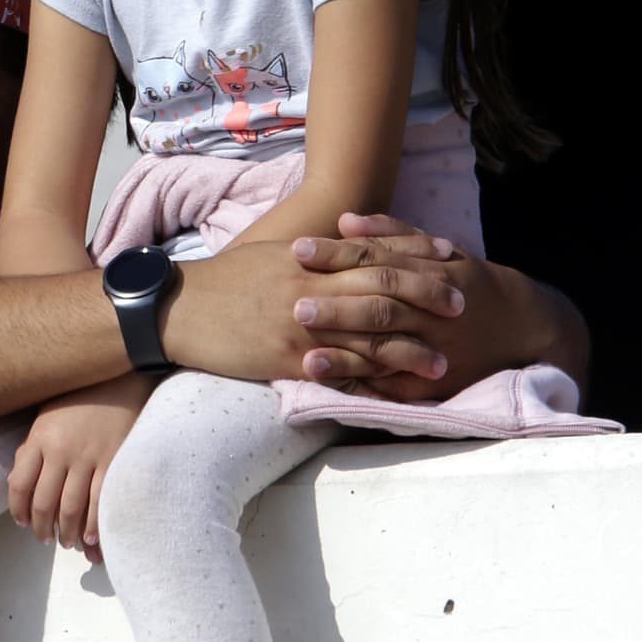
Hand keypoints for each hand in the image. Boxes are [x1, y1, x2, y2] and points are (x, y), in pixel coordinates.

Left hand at [8, 371, 152, 561]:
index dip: (18, 510)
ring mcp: (88, 457)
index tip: (22, 522)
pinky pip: (100, 502)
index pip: (19, 485)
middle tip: (46, 539)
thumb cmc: (80, 399)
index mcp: (39, 438)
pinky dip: (94, 526)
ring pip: (72, 508)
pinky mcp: (114, 461)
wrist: (119, 379)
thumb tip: (17, 480)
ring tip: (68, 542)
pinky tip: (91, 538)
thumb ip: (31, 448)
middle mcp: (60, 450)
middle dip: (43, 528)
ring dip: (69, 532)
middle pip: (44, 503)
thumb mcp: (46, 417)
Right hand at [166, 231, 467, 385]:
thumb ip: (312, 254)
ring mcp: (302, 327)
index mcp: (310, 260)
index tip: (448, 256)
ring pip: (369, 337)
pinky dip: (370, 385)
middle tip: (463, 308)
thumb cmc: (224, 280)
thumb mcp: (271, 254)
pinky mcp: (287, 359)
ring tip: (443, 365)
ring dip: (410, 352)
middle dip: (427, 299)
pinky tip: (395, 394)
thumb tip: (344, 247)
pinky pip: (339, 374)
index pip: (374, 253)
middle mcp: (312, 290)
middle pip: (383, 292)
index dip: (414, 254)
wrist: (178, 309)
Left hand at [291, 213, 586, 399]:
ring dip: (345, 354)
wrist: (523, 327)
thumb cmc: (467, 282)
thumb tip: (344, 220)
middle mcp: (432, 312)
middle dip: (338, 307)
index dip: (336, 255)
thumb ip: (392, 234)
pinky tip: (334, 386)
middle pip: (380, 307)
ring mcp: (434, 349)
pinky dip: (363, 385)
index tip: (297, 250)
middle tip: (295, 304)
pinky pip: (394, 385)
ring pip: (387, 350)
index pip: (377, 260)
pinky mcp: (433, 381)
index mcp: (432, 272)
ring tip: (305, 355)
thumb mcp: (440, 251)